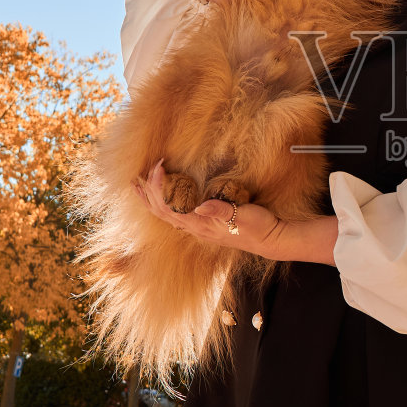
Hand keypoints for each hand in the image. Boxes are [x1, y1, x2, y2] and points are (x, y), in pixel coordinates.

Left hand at [133, 159, 286, 257]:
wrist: (271, 240)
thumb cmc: (258, 227)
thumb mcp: (242, 216)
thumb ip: (220, 211)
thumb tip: (200, 206)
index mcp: (200, 224)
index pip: (169, 206)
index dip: (158, 186)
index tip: (158, 166)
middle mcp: (195, 228)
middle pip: (160, 212)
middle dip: (146, 193)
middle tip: (135, 176)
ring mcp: (199, 228)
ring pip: (166, 214)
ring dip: (150, 200)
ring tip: (138, 188)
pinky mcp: (205, 225)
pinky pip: (176, 215)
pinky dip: (164, 204)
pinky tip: (164, 199)